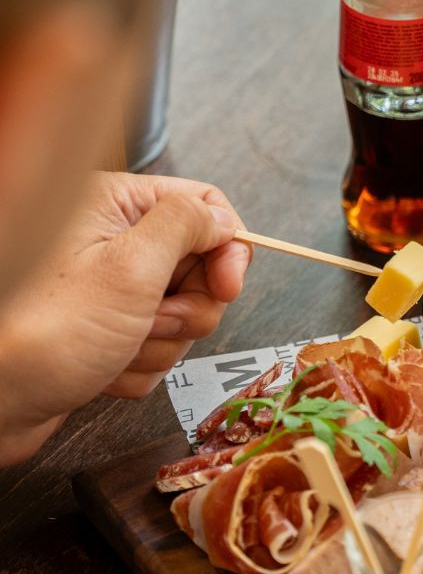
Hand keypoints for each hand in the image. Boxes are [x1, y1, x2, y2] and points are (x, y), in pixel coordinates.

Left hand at [0, 173, 250, 462]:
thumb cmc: (46, 332)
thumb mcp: (130, 268)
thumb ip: (185, 227)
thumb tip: (220, 217)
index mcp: (114, 205)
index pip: (203, 205)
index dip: (226, 247)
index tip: (226, 287)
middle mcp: (112, 239)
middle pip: (199, 265)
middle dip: (186, 307)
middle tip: (151, 321)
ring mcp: (110, 287)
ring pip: (182, 312)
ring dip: (160, 343)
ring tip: (117, 350)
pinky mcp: (108, 328)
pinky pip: (158, 345)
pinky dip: (140, 364)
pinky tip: (104, 369)